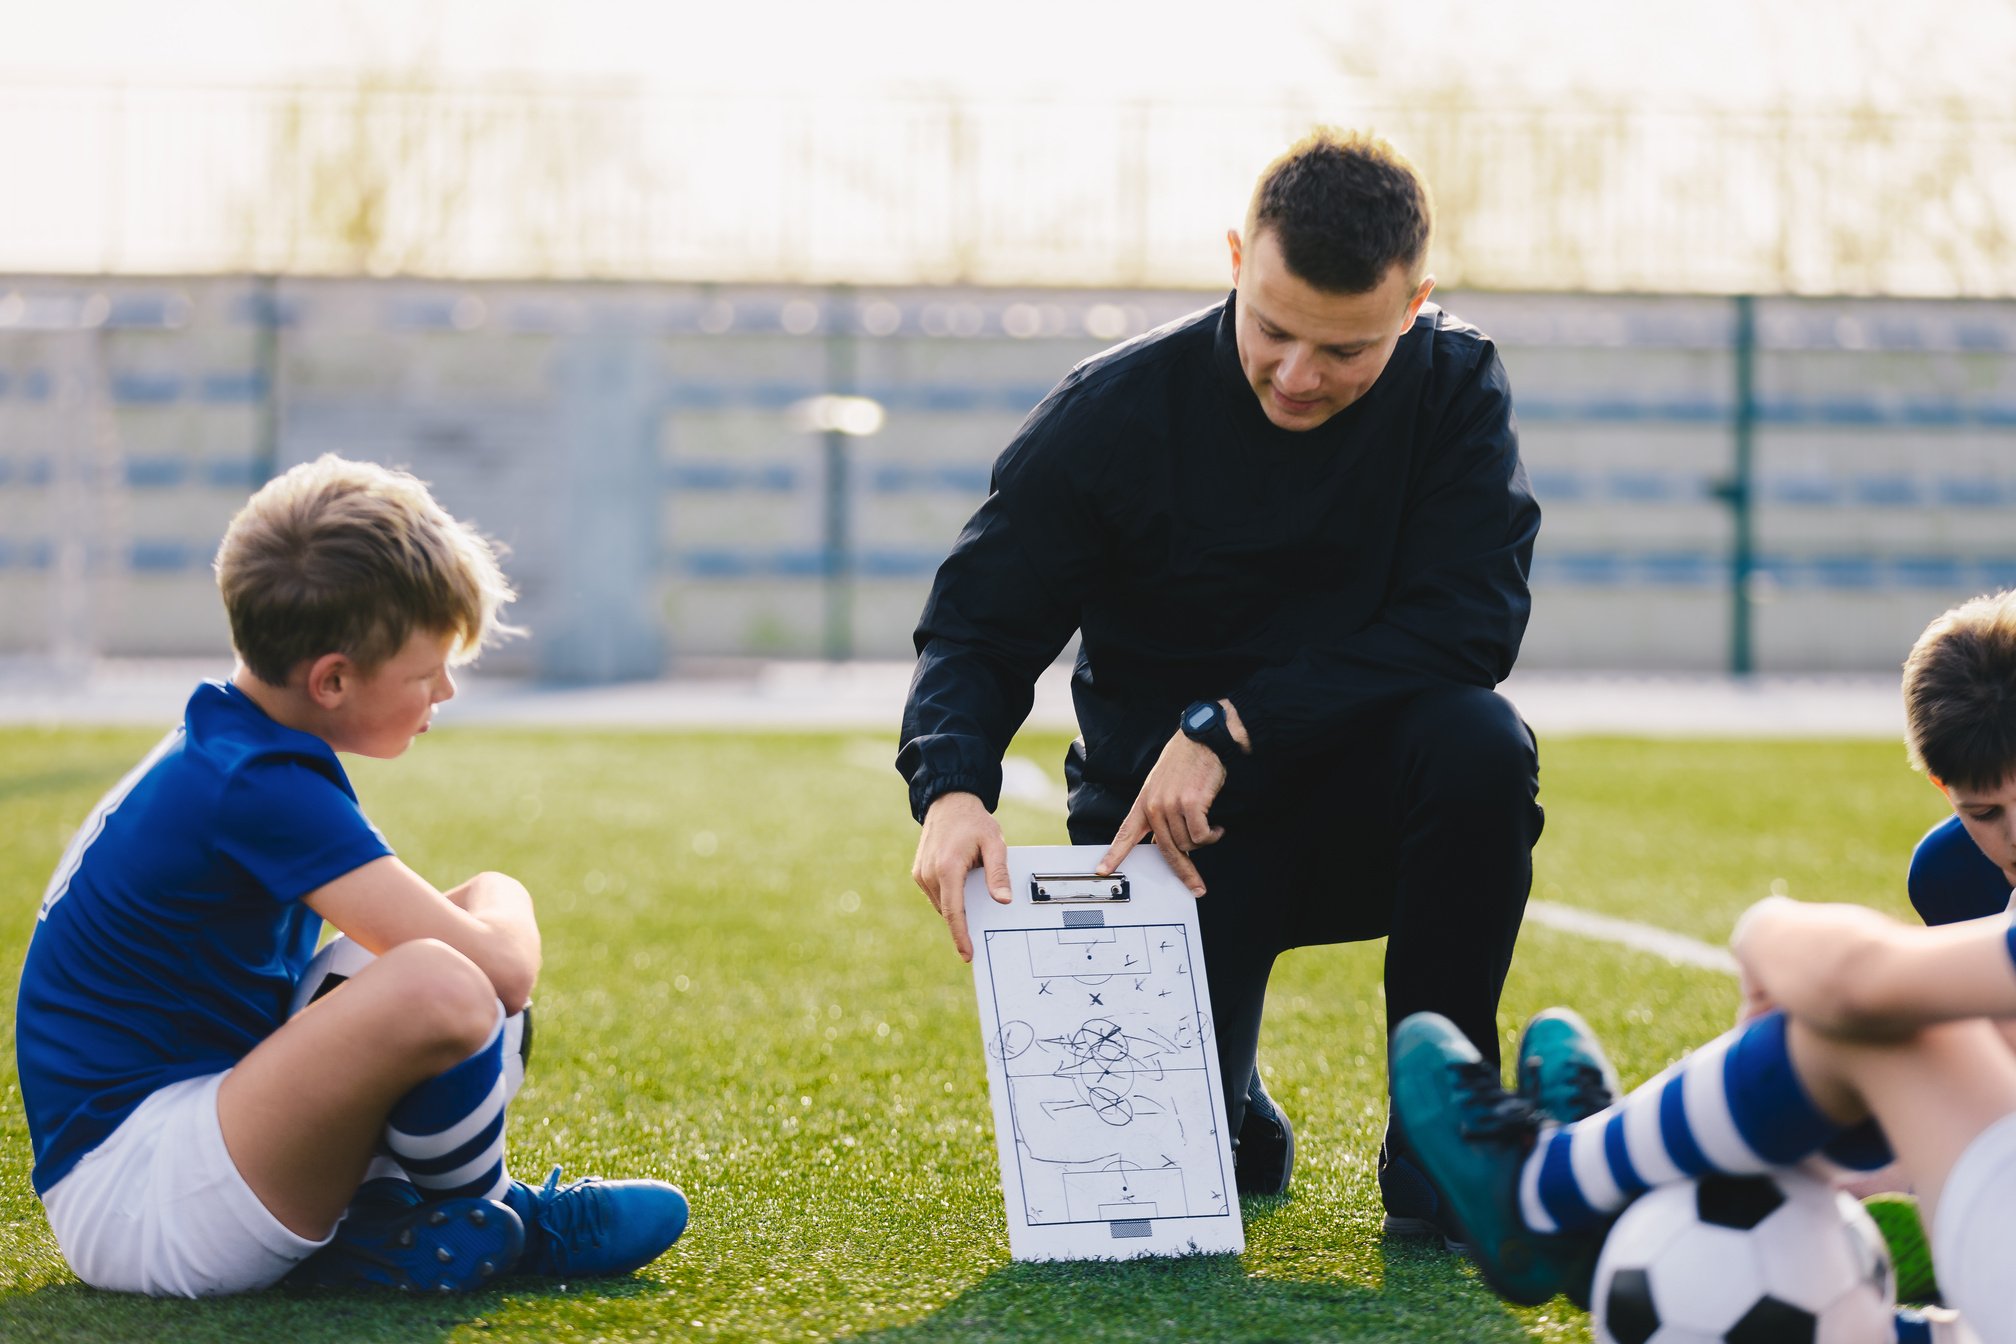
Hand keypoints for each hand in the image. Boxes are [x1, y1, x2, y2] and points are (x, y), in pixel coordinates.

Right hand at [911, 791, 1010, 962]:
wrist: (949, 801)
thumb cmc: (973, 821)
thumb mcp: (995, 844)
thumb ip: (998, 873)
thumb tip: (1003, 901)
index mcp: (948, 868)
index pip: (954, 912)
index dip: (961, 935)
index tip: (968, 953)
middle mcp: (930, 873)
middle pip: (949, 910)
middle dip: (963, 923)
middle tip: (982, 927)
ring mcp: (921, 873)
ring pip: (941, 904)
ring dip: (957, 906)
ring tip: (973, 887)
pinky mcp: (918, 872)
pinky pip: (936, 894)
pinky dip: (949, 896)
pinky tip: (961, 884)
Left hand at [1096, 732, 1227, 896]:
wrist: (1202, 741)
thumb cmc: (1185, 762)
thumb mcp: (1162, 786)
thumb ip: (1159, 814)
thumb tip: (1163, 843)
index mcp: (1144, 802)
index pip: (1125, 833)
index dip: (1114, 854)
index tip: (1103, 870)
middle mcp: (1154, 806)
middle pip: (1166, 850)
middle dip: (1184, 871)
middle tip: (1195, 886)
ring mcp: (1172, 805)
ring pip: (1188, 844)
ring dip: (1203, 840)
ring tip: (1209, 825)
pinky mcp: (1192, 804)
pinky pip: (1202, 836)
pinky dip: (1213, 835)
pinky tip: (1217, 826)